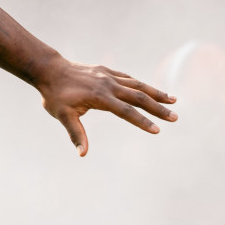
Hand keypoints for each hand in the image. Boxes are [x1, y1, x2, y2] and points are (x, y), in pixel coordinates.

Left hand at [34, 61, 177, 155]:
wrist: (49, 70)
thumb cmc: (55, 96)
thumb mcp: (62, 115)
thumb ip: (75, 133)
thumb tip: (82, 154)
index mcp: (100, 97)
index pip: (126, 111)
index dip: (142, 122)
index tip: (157, 130)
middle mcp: (108, 85)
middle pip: (138, 97)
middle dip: (158, 108)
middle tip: (175, 118)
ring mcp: (108, 76)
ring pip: (137, 85)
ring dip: (156, 93)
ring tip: (173, 100)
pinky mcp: (106, 71)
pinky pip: (128, 78)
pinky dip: (142, 85)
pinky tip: (151, 90)